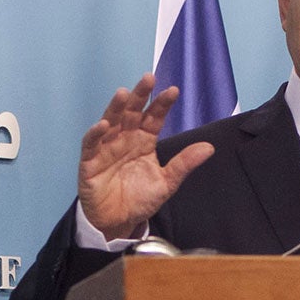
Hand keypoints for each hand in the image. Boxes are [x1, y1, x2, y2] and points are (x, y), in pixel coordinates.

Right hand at [78, 73, 215, 240]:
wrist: (118, 221)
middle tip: (148, 78)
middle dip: (140, 95)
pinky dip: (95, 134)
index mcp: (144, 140)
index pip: (153, 117)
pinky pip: (91, 144)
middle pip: (132, 112)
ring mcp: (106, 147)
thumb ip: (184, 163)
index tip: (173, 91)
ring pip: (111, 121)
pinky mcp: (90, 161)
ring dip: (116, 107)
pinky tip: (104, 125)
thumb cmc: (139, 199)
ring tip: (123, 93)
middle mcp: (125, 138)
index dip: (162, 104)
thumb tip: (209, 147)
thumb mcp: (166, 182)